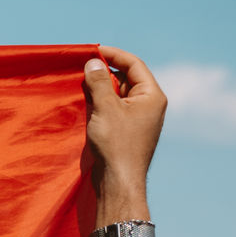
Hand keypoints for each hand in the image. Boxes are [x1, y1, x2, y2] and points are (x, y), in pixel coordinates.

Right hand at [83, 48, 165, 204]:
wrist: (119, 185)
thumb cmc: (116, 145)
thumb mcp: (105, 109)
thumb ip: (98, 82)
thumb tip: (93, 63)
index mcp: (152, 96)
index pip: (134, 65)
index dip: (114, 55)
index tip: (94, 51)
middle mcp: (149, 106)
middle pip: (126, 80)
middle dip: (105, 75)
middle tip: (84, 73)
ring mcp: (139, 122)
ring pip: (119, 98)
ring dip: (101, 92)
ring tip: (83, 90)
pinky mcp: (128, 135)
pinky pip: (115, 113)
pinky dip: (102, 107)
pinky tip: (87, 109)